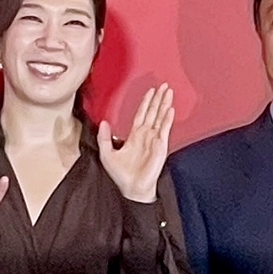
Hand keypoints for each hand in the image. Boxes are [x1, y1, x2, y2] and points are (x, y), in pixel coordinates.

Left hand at [96, 83, 174, 204]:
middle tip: (163, 85)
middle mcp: (146, 135)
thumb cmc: (122, 174)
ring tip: (168, 91)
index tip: (150, 91)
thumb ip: (104, 138)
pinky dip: (167, 119)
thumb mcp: (107, 154)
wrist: (132, 188)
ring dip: (164, 104)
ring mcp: (154, 140)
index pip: (141, 114)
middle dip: (158, 98)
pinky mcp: (160, 146)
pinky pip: (164, 130)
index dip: (146, 102)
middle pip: (153, 112)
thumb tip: (103, 122)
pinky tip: (169, 109)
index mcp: (135, 136)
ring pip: (160, 117)